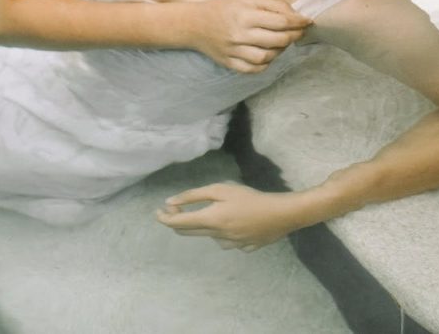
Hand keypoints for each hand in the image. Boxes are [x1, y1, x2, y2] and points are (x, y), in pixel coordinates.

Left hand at [155, 181, 301, 251]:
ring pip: (208, 237)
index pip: (178, 223)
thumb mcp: (221, 190)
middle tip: (175, 209)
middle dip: (177, 222)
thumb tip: (170, 202)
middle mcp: (216, 236)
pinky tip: (234, 223)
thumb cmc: (250, 197)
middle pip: (189, 232)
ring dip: (202, 226)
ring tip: (213, 212)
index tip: (157, 212)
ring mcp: (231, 245)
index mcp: (210, 220)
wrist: (281, 214)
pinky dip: (222, 233)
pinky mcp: (243, 248)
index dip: (164, 218)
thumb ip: (194, 196)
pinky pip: (226, 242)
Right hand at [189, 0, 309, 72]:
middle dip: (294, 36)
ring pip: (268, 56)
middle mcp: (240, 34)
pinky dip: (266, 63)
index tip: (308, 21)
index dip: (299, 22)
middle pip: (278, 40)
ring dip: (281, 50)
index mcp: (245, 14)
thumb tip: (295, 15)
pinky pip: (254, 69)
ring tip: (282, 42)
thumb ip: (271, 5)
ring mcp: (234, 51)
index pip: (281, 21)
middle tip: (299, 32)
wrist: (194, 25)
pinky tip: (268, 54)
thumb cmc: (223, 8)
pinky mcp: (229, 63)